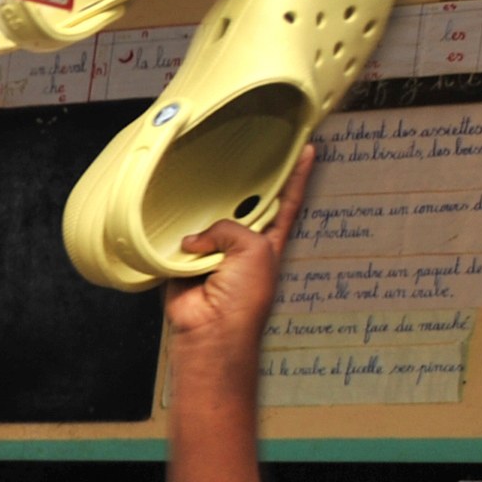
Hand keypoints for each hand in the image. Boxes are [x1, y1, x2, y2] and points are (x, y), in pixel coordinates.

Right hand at [162, 144, 313, 359]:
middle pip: (243, 206)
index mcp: (268, 242)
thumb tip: (192, 239)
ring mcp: (211, 254)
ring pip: (207, 221)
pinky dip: (175, 239)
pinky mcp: (182, 264)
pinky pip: (176, 243)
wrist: (211, 331)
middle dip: (242, 186)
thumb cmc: (243, 298)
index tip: (307, 150)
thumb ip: (229, 227)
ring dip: (202, 213)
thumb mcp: (254, 249)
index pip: (287, 202)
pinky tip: (175, 229)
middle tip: (242, 154)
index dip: (297, 177)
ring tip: (200, 194)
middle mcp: (241, 246)